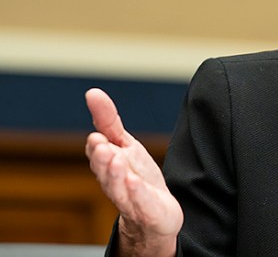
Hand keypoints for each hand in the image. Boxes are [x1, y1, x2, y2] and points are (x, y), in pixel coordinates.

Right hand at [85, 88, 182, 255]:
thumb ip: (108, 121)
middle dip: (101, 158)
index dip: (97, 146)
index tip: (97, 135)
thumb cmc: (137, 177)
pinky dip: (135, 193)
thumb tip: (92, 93)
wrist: (155, 215)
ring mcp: (129, 198)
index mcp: (107, 165)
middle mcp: (114, 183)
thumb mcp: (125, 144)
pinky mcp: (146, 211)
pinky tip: (134, 182)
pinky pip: (139, 203)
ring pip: (117, 188)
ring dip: (114, 174)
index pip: (98, 154)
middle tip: (100, 145)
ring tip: (115, 159)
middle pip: (104, 171)